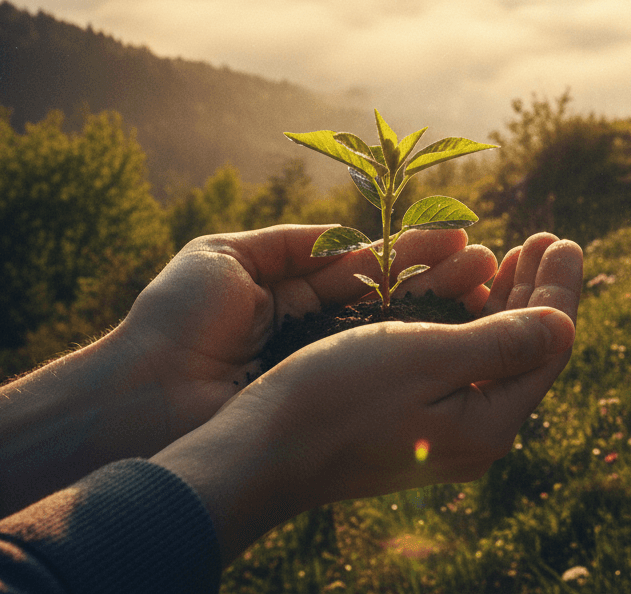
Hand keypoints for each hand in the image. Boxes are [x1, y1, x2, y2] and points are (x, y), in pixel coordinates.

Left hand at [0, 225, 494, 516]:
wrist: (139, 395)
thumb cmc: (176, 319)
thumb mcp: (226, 255)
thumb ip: (292, 241)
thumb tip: (353, 233)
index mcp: (291, 289)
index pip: (368, 263)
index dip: (413, 248)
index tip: (462, 233)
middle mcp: (315, 327)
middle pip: (392, 294)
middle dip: (441, 274)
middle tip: (491, 259)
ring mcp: (322, 364)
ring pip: (396, 328)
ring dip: (443, 304)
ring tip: (491, 281)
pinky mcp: (322, 397)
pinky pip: (378, 363)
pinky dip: (419, 344)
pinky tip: (459, 327)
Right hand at [152, 232, 582, 564]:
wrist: (262, 451)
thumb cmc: (340, 397)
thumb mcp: (427, 358)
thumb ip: (502, 343)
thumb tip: (565, 324)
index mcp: (489, 423)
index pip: (546, 346)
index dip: (558, 289)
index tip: (563, 240)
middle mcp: (476, 433)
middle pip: (525, 350)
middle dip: (536, 290)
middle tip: (544, 238)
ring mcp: (446, 429)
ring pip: (493, 354)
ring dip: (505, 301)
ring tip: (514, 255)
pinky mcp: (416, 420)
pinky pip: (463, 364)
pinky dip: (472, 322)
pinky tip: (468, 294)